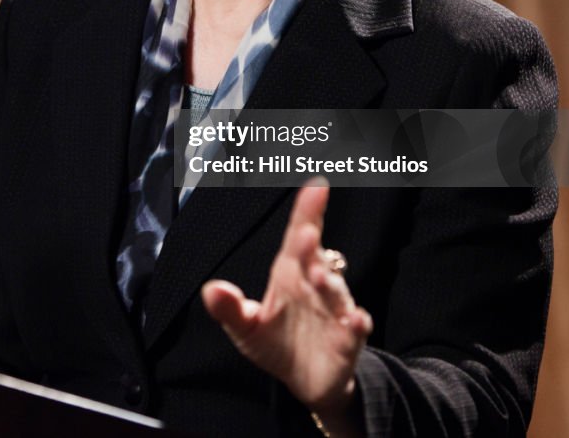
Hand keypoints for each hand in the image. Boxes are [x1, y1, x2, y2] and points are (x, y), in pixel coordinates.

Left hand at [201, 179, 370, 429]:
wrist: (305, 382)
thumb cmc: (275, 343)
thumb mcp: (246, 327)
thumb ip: (229, 309)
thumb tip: (211, 288)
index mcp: (290, 274)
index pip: (299, 238)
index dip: (307, 212)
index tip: (316, 186)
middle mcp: (316, 286)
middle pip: (318, 259)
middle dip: (313, 247)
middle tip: (306, 233)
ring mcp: (334, 311)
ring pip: (337, 292)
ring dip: (331, 284)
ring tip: (319, 276)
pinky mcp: (348, 340)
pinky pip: (356, 328)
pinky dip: (357, 322)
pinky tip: (355, 319)